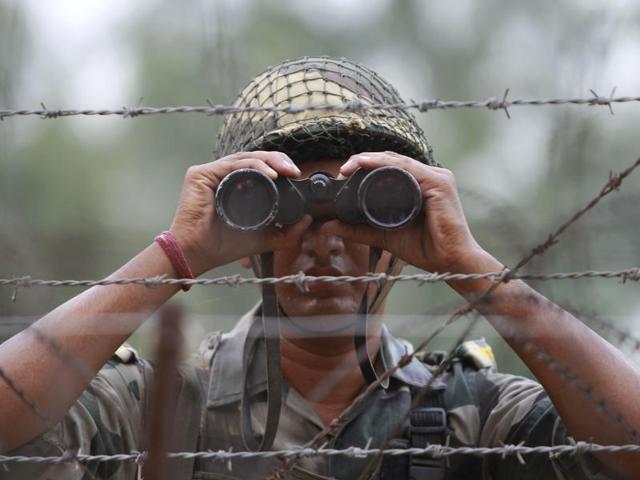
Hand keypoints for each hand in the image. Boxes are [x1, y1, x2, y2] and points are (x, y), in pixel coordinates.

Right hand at [169, 151, 311, 275]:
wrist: (198, 255)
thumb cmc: (222, 245)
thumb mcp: (263, 238)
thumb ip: (286, 232)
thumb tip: (308, 219)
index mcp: (235, 185)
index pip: (260, 168)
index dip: (280, 168)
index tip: (297, 176)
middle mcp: (222, 176)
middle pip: (255, 159)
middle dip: (279, 161)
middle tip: (295, 171)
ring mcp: (211, 173)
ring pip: (246, 158)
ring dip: (270, 161)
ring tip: (286, 171)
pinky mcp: (201, 174)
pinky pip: (232, 164)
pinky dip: (253, 167)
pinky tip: (269, 175)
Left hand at [323, 151, 484, 273]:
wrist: (450, 262)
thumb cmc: (426, 249)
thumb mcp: (384, 235)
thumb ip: (359, 230)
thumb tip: (329, 226)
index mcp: (421, 185)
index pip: (390, 167)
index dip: (366, 166)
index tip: (343, 174)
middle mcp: (430, 176)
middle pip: (392, 160)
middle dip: (365, 161)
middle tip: (342, 170)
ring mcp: (437, 177)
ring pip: (397, 161)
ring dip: (371, 160)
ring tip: (350, 166)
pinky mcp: (439, 183)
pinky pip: (407, 168)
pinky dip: (386, 165)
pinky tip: (368, 165)